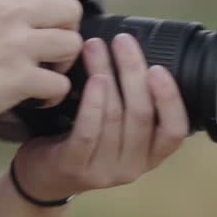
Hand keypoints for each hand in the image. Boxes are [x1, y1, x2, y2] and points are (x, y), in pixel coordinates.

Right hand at [0, 0, 83, 137]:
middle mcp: (10, 15)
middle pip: (68, 8)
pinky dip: (55, 93)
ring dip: (66, 59)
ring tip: (51, 70)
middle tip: (55, 41)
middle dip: (69, 25)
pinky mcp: (22, 80)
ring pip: (72, 44)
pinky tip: (41, 97)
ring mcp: (18, 48)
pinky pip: (60, 83)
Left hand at [11, 33, 189, 200]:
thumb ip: (130, 103)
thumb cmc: (81, 141)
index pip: (175, 130)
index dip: (171, 99)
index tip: (158, 67)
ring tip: (95, 47)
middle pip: (141, 115)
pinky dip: (93, 102)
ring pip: (114, 117)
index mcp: (149, 154)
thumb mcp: (115, 129)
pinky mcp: (76, 167)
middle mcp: (133, 166)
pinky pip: (88, 132)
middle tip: (122, 41)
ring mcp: (104, 171)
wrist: (41, 176)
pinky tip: (92, 79)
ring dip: (107, 74)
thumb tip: (131, 51)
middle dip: (133, 71)